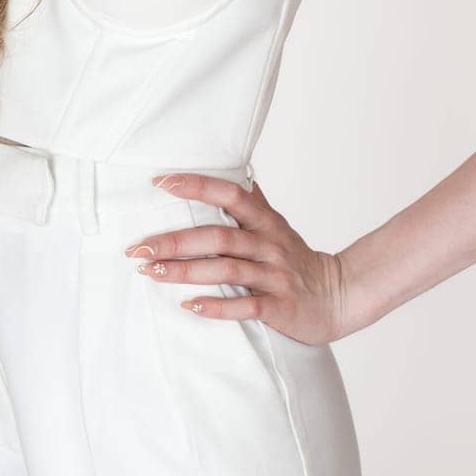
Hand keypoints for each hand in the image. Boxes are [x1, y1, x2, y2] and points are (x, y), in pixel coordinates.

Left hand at [125, 171, 348, 345]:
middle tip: (137, 248)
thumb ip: (252, 201)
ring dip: (185, 272)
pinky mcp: (280, 307)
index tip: (160, 182)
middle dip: (175, 241)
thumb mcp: (276, 225)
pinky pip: (245, 306)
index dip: (196, 185)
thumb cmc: (296, 259)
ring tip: (152, 273)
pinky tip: (189, 306)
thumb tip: (233, 168)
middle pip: (218, 237)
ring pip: (226, 270)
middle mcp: (269, 244)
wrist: (338, 296)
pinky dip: (216, 306)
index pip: (230, 194)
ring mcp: (275, 276)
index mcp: (265, 221)